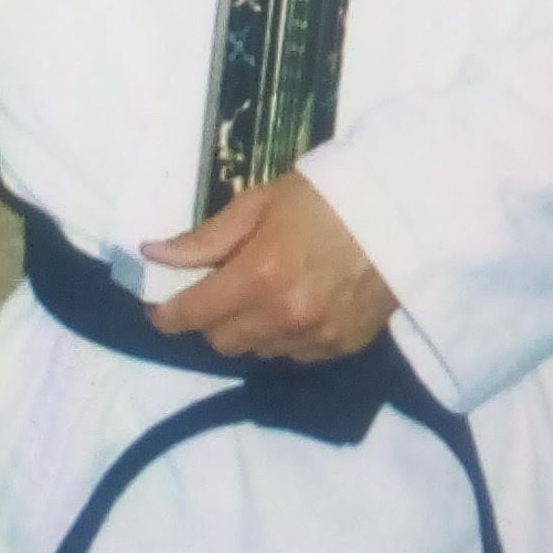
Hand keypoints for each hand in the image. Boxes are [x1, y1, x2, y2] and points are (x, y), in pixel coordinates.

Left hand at [139, 173, 394, 362]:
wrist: (399, 211)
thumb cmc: (322, 197)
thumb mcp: (257, 203)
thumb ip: (204, 239)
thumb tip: (154, 254)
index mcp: (257, 276)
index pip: (194, 314)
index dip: (168, 316)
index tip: (159, 312)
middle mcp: (283, 316)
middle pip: (223, 342)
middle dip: (212, 321)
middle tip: (220, 293)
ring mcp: (316, 337)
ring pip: (259, 351)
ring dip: (250, 331)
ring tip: (265, 296)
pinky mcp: (343, 347)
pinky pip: (295, 355)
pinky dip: (286, 337)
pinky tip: (298, 306)